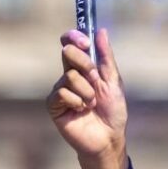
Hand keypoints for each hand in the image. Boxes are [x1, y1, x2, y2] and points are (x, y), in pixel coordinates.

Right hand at [46, 28, 128, 168]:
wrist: (109, 137)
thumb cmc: (113, 111)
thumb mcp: (113, 81)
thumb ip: (106, 57)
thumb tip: (100, 31)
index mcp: (83, 67)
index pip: (71, 43)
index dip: (74, 37)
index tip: (85, 41)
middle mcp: (69, 75)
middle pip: (68, 53)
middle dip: (85, 64)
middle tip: (95, 80)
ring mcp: (60, 89)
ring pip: (69, 76)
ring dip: (87, 91)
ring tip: (92, 104)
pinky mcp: (54, 104)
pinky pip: (63, 93)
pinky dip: (77, 102)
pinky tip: (81, 111)